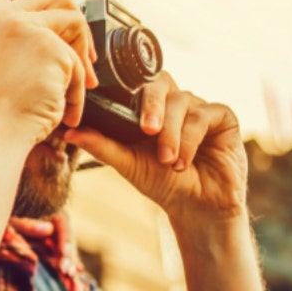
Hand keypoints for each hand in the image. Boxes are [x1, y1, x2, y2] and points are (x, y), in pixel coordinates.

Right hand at [0, 0, 98, 146]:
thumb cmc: (0, 109)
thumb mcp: (0, 59)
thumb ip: (21, 34)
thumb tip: (66, 19)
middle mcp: (2, 17)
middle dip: (77, 21)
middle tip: (84, 53)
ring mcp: (26, 28)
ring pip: (75, 20)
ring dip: (82, 55)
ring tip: (77, 86)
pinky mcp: (50, 46)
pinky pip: (80, 59)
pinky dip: (78, 86)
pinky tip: (68, 106)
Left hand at [64, 72, 248, 226]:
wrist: (196, 207)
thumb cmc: (161, 182)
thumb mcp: (127, 163)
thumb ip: (100, 145)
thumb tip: (68, 132)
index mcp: (149, 107)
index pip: (137, 82)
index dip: (126, 88)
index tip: (113, 106)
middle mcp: (174, 102)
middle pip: (160, 83)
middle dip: (151, 106)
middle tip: (146, 130)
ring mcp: (199, 107)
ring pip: (182, 102)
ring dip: (172, 133)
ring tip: (167, 160)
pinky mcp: (222, 117)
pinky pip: (205, 115)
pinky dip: (191, 138)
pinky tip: (183, 161)